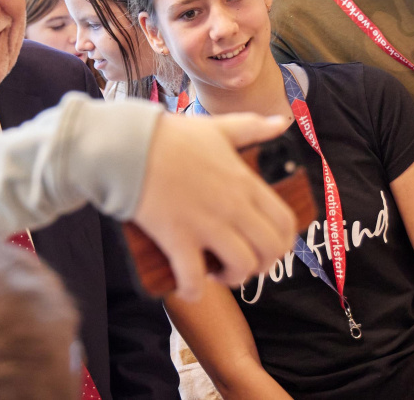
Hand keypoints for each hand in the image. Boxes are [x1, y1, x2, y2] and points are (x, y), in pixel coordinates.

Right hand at [133, 112, 295, 300]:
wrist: (129, 146)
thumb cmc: (171, 136)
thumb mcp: (217, 128)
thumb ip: (251, 127)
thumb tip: (282, 122)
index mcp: (244, 182)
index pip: (284, 221)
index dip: (282, 242)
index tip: (267, 246)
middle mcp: (233, 206)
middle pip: (270, 249)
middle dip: (263, 264)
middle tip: (243, 263)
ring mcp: (206, 224)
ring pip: (241, 266)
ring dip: (233, 278)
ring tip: (217, 274)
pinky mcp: (177, 238)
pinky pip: (194, 277)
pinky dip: (193, 290)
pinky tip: (188, 290)